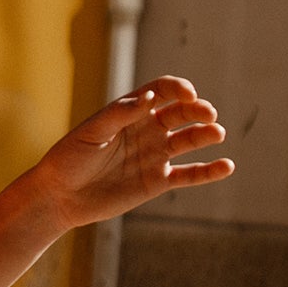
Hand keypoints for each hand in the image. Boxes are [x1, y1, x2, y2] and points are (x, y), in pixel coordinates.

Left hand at [31, 76, 232, 232]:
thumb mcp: (91, 132)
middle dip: (198, 110)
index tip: (188, 95)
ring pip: (189, 141)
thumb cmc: (69, 158)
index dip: (178, 89)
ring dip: (206, 135)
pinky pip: (189, 174)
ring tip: (217, 133)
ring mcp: (154, 155)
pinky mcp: (157, 181)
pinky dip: (208, 171)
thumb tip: (151, 98)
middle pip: (181, 113)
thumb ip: (120, 114)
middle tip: (208, 114)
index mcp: (131, 111)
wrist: (60, 196)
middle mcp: (147, 130)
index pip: (163, 91)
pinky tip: (227, 166)